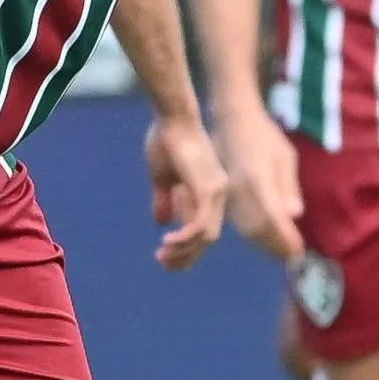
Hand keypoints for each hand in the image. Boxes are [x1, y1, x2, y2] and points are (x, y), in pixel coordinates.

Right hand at [145, 114, 227, 270]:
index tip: (164, 255)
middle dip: (185, 255)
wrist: (173, 117)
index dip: (186, 246)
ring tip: (162, 255)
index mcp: (210, 191)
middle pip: (207, 238)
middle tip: (163, 262)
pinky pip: (200, 226)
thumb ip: (164, 198)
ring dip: (184, 251)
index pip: (204, 229)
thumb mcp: (162, 176)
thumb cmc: (166, 139)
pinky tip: (168, 241)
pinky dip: (185, 239)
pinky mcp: (207, 190)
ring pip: (206, 237)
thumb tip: (160, 221)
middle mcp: (218, 194)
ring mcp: (216, 192)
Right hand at [216, 107, 304, 259]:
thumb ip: (289, 187)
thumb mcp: (285, 156)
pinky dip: (253, 237)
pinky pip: (238, 223)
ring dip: (264, 245)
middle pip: (258, 230)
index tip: (298, 252)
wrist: (233, 121)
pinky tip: (265, 240)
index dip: (285, 239)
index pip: (273, 218)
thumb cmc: (264, 136)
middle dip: (276, 247)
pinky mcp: (224, 196)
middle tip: (293, 258)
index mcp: (258, 180)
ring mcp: (229, 195)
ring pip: (246, 230)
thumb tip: (295, 215)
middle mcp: (240, 192)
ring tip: (282, 253)